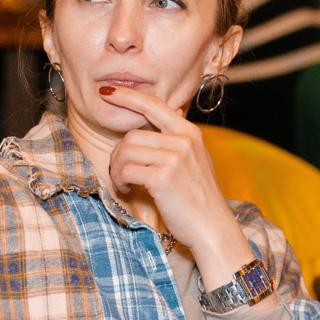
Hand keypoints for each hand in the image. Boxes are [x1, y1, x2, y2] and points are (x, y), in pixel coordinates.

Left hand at [102, 86, 256, 289]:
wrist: (212, 228)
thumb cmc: (199, 198)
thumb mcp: (195, 160)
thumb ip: (179, 139)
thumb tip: (169, 112)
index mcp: (189, 133)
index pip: (153, 105)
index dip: (128, 96)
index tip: (107, 91)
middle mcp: (183, 140)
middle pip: (131, 136)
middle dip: (118, 156)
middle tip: (121, 174)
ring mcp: (174, 158)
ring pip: (125, 152)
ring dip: (116, 170)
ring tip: (125, 184)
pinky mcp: (162, 177)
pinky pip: (126, 170)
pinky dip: (120, 181)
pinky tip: (128, 190)